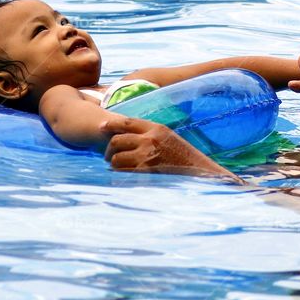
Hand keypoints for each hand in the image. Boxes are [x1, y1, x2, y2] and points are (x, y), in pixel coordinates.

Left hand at [101, 116, 240, 181]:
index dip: (111, 125)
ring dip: (114, 164)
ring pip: (117, 158)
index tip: (101, 128)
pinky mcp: (145, 171)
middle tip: (109, 156)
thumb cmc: (183, 156)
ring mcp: (146, 155)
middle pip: (117, 140)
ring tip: (119, 168)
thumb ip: (150, 134)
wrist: (198, 171)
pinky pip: (122, 171)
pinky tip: (123, 176)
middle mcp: (150, 139)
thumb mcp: (168, 138)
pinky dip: (120, 174)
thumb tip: (129, 135)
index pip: (127, 122)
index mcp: (156, 128)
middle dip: (109, 149)